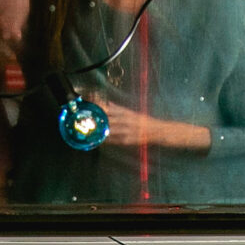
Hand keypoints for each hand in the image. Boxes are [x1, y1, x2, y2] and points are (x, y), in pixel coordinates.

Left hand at [96, 100, 210, 151]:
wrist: (160, 131)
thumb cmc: (145, 122)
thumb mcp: (132, 112)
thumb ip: (118, 108)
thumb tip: (107, 103)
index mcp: (126, 112)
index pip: (109, 107)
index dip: (98, 105)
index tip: (87, 104)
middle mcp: (126, 119)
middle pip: (108, 117)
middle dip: (96, 118)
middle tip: (83, 118)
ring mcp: (128, 129)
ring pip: (111, 129)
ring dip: (100, 130)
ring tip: (88, 130)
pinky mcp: (131, 139)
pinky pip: (117, 140)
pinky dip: (108, 140)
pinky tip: (100, 141)